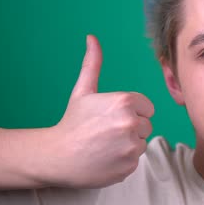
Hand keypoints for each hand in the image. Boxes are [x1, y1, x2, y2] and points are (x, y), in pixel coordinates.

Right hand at [42, 35, 153, 187]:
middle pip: (146, 126)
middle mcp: (131, 123)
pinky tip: (105, 158)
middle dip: (131, 128)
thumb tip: (92, 37)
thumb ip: (93, 63)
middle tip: (106, 132)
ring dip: (128, 145)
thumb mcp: (83, 91)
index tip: (111, 117)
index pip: (147, 108)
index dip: (131, 112)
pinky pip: (135, 160)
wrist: (56, 156)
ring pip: (142, 143)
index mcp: (125, 101)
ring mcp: (131, 147)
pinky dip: (123, 161)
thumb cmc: (72, 122)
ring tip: (105, 145)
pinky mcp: (129, 166)